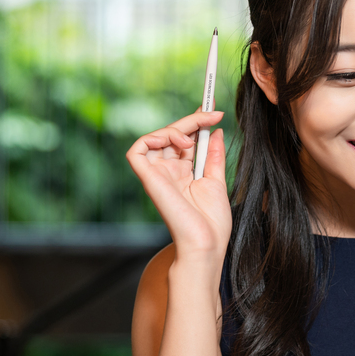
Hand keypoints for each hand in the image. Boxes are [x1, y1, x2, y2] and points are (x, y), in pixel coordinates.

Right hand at [126, 111, 230, 260]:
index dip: (196, 122)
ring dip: (176, 128)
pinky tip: (178, 141)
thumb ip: (213, 155)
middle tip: (213, 113)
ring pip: (155, 137)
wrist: (206, 244)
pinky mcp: (148, 179)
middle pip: (171, 135)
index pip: (184, 139)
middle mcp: (168, 172)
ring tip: (194, 138)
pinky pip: (138, 150)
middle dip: (192, 120)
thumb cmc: (212, 222)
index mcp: (184, 173)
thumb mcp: (217, 181)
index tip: (215, 111)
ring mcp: (157, 175)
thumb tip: (216, 130)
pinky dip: (153, 137)